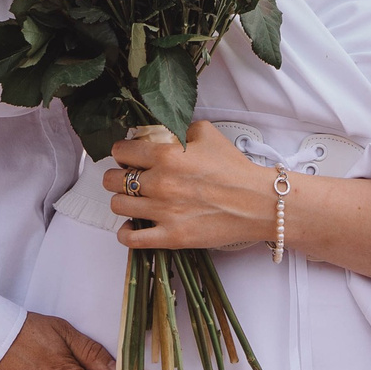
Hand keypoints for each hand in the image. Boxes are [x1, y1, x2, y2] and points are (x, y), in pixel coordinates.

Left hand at [106, 121, 272, 250]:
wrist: (257, 202)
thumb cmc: (234, 169)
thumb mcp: (208, 135)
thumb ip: (181, 130)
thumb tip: (166, 133)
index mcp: (166, 156)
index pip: (122, 152)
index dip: (121, 152)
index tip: (126, 156)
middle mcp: (160, 183)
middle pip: (113, 180)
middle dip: (116, 177)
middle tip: (127, 178)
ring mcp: (164, 212)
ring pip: (118, 206)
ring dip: (122, 201)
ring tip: (133, 200)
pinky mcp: (171, 237)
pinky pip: (131, 238)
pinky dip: (125, 232)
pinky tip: (132, 225)